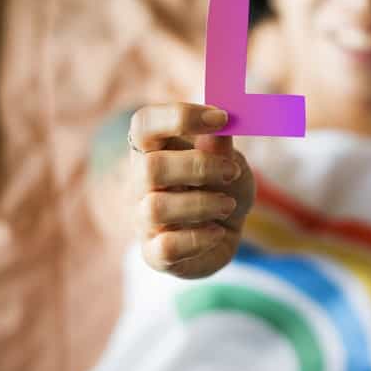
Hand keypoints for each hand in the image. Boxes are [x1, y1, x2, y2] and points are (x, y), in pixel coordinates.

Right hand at [127, 103, 253, 277]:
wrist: (227, 229)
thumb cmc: (222, 186)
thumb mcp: (230, 160)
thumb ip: (221, 146)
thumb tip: (220, 126)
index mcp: (153, 150)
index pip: (144, 124)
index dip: (179, 116)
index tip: (221, 118)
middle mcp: (139, 183)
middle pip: (149, 167)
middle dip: (199, 167)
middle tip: (230, 172)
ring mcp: (142, 220)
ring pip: (155, 208)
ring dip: (203, 204)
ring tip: (228, 206)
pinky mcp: (154, 254)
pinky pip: (166, 247)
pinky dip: (199, 239)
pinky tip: (217, 232)